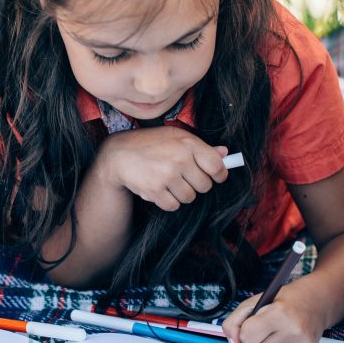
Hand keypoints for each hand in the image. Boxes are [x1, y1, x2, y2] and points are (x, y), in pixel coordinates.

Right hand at [99, 126, 228, 210]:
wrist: (118, 154)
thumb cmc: (150, 144)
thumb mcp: (174, 137)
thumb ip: (201, 147)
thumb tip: (225, 154)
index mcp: (188, 143)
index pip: (217, 166)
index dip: (219, 175)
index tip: (214, 176)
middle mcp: (179, 158)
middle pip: (205, 186)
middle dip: (195, 184)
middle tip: (182, 176)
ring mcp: (167, 175)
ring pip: (189, 198)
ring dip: (180, 194)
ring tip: (167, 182)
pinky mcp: (154, 190)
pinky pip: (173, 205)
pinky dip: (168, 201)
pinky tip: (159, 189)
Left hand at [221, 282, 324, 342]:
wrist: (312, 304)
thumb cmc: (280, 302)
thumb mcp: (252, 303)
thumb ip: (234, 323)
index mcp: (278, 314)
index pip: (247, 336)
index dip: (244, 332)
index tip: (250, 325)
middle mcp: (293, 332)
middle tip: (258, 333)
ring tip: (268, 338)